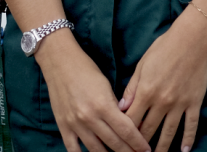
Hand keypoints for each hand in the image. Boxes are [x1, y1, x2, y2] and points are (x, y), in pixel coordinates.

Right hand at [36, 31, 150, 151]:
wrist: (60, 63)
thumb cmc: (86, 70)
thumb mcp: (106, 86)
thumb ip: (116, 106)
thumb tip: (127, 124)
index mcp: (104, 105)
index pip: (126, 130)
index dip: (138, 143)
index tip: (146, 150)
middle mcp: (90, 117)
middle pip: (114, 143)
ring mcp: (75, 124)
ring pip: (96, 150)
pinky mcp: (63, 126)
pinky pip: (73, 150)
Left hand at [118, 7, 206, 151]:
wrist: (190, 40)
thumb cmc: (163, 48)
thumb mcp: (141, 65)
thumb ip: (132, 89)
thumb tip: (121, 108)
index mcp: (146, 91)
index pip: (132, 119)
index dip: (125, 133)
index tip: (121, 141)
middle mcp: (162, 101)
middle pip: (149, 129)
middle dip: (141, 144)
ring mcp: (180, 103)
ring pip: (169, 132)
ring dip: (162, 148)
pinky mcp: (194, 102)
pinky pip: (191, 125)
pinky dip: (188, 139)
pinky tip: (184, 150)